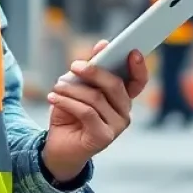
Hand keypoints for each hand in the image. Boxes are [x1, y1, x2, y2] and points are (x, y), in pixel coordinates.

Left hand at [43, 39, 148, 181]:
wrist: (58, 147)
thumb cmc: (70, 115)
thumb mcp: (79, 87)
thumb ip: (92, 68)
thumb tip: (103, 44)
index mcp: (123, 98)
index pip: (138, 82)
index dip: (139, 67)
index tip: (132, 51)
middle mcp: (124, 112)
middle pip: (115, 86)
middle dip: (95, 72)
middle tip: (75, 65)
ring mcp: (117, 126)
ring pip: (97, 98)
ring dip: (73, 89)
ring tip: (57, 86)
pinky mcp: (103, 137)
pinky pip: (86, 112)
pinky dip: (67, 102)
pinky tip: (53, 98)